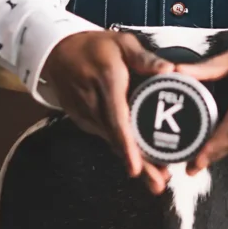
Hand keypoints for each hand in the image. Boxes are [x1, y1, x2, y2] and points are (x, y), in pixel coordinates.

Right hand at [43, 31, 173, 193]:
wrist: (58, 52)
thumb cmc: (96, 47)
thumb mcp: (122, 44)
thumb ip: (145, 58)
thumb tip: (169, 70)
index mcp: (107, 82)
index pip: (117, 118)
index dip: (126, 144)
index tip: (136, 167)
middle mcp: (93, 103)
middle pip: (116, 139)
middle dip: (138, 163)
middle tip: (158, 184)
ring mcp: (85, 114)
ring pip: (112, 142)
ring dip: (133, 160)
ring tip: (157, 180)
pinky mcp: (84, 121)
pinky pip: (106, 137)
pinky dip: (122, 150)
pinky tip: (140, 161)